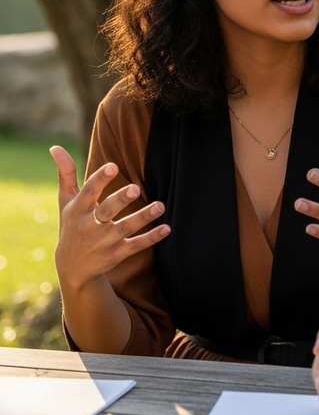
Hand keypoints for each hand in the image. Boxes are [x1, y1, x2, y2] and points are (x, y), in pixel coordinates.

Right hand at [51, 146, 169, 291]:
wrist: (72, 267)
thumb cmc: (72, 225)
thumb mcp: (66, 201)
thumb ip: (66, 174)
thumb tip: (55, 147)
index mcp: (78, 210)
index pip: (89, 192)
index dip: (100, 179)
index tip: (113, 166)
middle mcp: (90, 226)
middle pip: (106, 211)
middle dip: (120, 200)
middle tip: (135, 188)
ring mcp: (104, 242)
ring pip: (125, 228)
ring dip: (143, 217)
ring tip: (160, 206)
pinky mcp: (116, 254)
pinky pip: (135, 246)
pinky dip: (151, 238)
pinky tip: (166, 228)